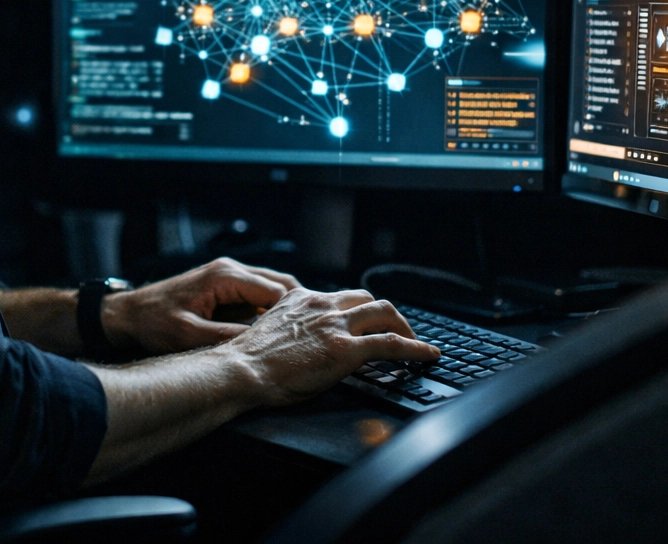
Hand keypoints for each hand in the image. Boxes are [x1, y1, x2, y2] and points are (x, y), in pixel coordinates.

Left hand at [99, 257, 301, 354]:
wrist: (128, 314)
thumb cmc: (153, 322)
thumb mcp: (188, 335)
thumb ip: (224, 338)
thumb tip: (260, 346)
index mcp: (224, 276)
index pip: (275, 290)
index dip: (295, 313)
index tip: (308, 334)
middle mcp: (230, 270)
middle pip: (280, 283)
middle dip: (298, 307)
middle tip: (314, 332)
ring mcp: (228, 276)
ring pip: (271, 287)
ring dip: (286, 308)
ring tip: (301, 333)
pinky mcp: (225, 286)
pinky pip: (257, 294)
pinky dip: (271, 309)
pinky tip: (278, 330)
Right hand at [218, 288, 439, 406]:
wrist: (240, 369)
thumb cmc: (248, 361)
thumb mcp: (272, 331)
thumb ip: (293, 327)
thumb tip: (303, 341)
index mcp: (302, 299)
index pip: (342, 297)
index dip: (362, 310)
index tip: (370, 321)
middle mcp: (322, 305)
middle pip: (368, 300)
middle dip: (387, 316)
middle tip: (397, 333)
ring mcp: (335, 325)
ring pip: (384, 313)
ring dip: (405, 328)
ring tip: (415, 345)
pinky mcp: (344, 349)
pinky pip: (391, 344)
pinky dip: (415, 349)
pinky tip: (428, 356)